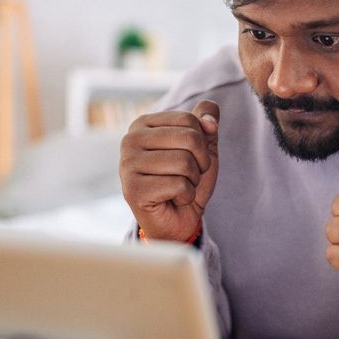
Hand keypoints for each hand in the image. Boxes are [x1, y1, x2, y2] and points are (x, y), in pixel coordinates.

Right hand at [119, 100, 219, 241]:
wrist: (178, 220)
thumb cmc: (187, 180)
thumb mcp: (204, 147)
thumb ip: (207, 123)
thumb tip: (210, 119)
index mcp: (143, 125)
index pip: (188, 119)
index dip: (202, 142)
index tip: (191, 158)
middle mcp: (130, 140)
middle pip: (189, 138)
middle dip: (200, 162)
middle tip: (188, 176)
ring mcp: (127, 165)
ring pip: (185, 162)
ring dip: (192, 180)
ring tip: (179, 188)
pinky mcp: (133, 190)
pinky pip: (178, 185)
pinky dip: (186, 196)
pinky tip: (172, 200)